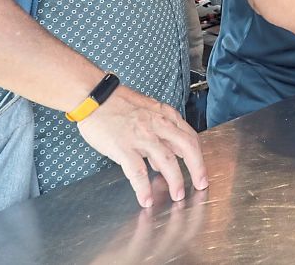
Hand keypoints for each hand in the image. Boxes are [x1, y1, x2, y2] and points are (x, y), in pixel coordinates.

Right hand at [76, 84, 208, 207]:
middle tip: (201, 185)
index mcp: (165, 115)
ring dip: (175, 180)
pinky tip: (146, 199)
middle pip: (187, 147)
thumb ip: (159, 130)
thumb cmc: (117, 102)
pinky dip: (143, 188)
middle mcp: (158, 125)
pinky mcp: (123, 147)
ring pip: (167, 161)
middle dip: (197, 168)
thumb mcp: (147, 110)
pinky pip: (137, 171)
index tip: (201, 170)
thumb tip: (163, 156)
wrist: (93, 96)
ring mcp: (141, 136)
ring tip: (177, 196)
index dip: (199, 156)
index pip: (190, 137)